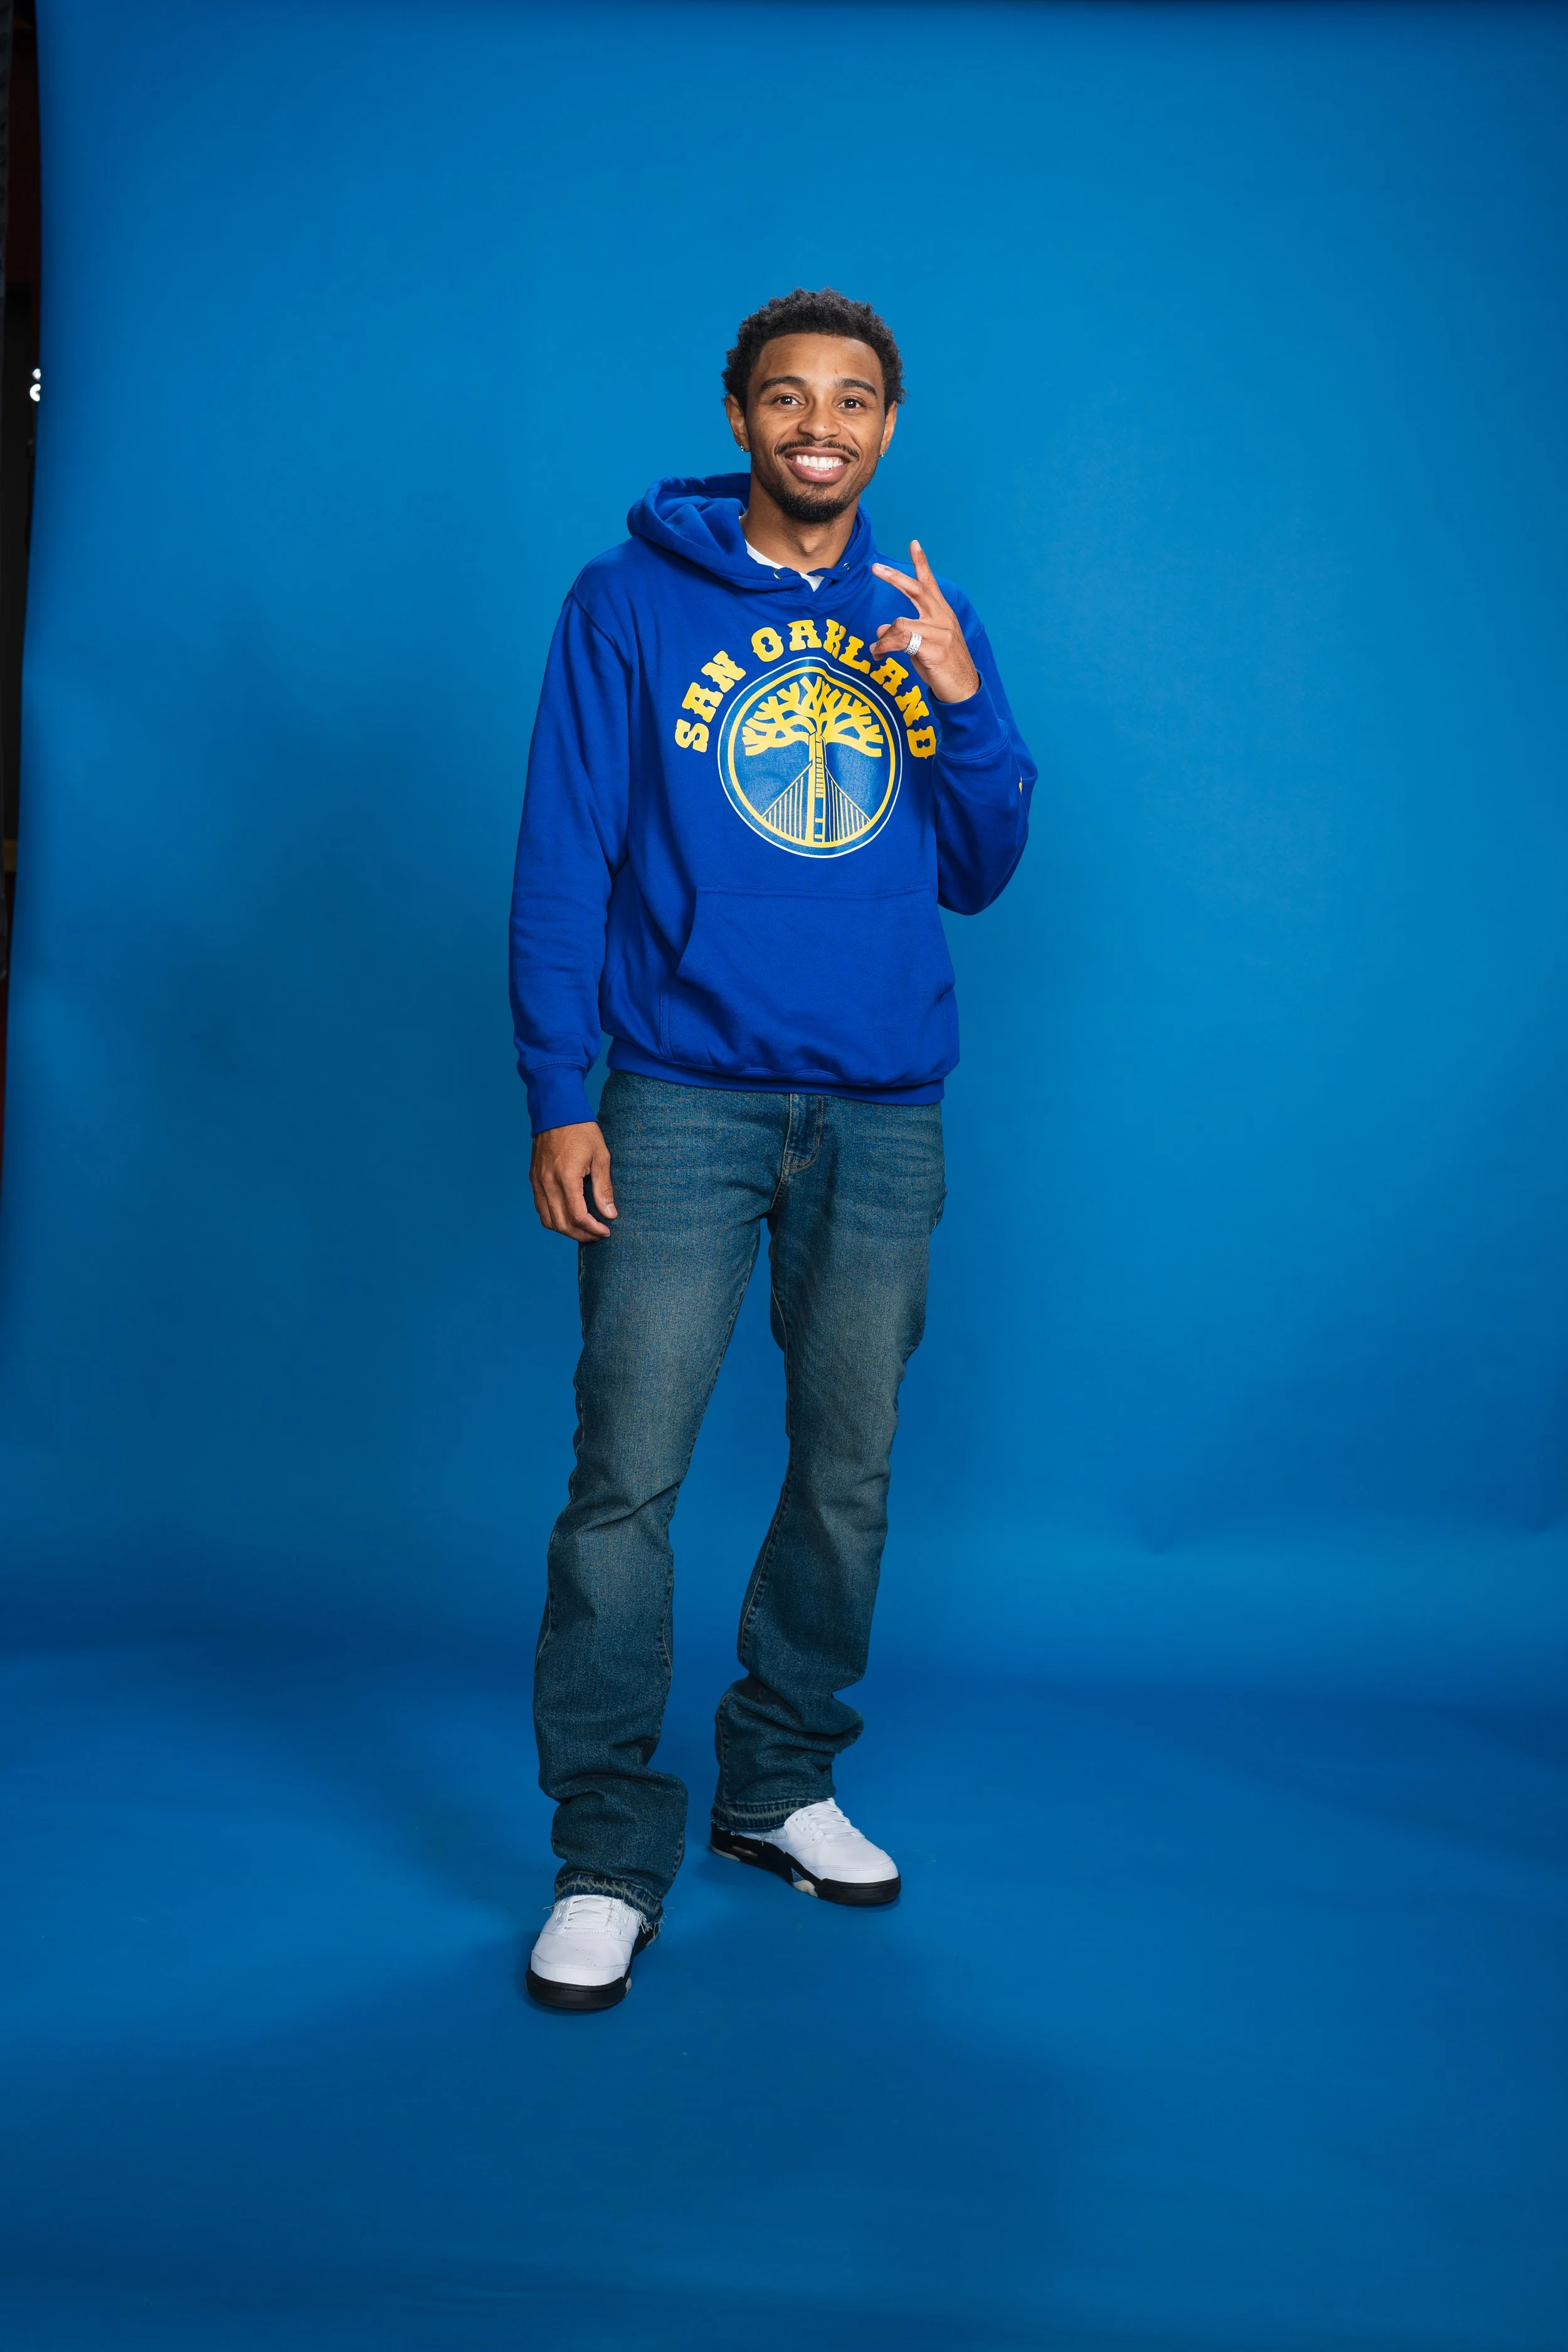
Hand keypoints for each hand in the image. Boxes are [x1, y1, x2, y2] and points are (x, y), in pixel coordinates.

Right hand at [530, 1120, 615, 1241]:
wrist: (556, 1110)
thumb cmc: (581, 1130)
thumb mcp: (601, 1156)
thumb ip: (604, 1188)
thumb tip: (610, 1214)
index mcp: (566, 1178)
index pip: (578, 1216)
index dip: (592, 1229)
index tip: (606, 1230)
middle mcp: (548, 1183)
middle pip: (561, 1224)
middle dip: (581, 1235)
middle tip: (597, 1235)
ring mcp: (537, 1181)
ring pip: (548, 1220)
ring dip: (566, 1230)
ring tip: (584, 1229)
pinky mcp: (534, 1178)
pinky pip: (540, 1207)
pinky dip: (554, 1218)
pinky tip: (568, 1216)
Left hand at [869, 541, 980, 704]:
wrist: (964, 691)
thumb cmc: (943, 669)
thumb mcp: (922, 647)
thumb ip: (904, 633)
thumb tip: (880, 628)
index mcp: (943, 615)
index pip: (930, 584)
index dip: (921, 563)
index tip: (914, 543)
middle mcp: (942, 619)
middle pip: (916, 590)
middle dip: (894, 577)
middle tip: (875, 567)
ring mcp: (940, 633)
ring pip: (900, 623)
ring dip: (883, 638)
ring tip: (877, 650)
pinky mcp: (934, 649)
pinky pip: (900, 641)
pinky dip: (884, 647)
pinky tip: (878, 655)